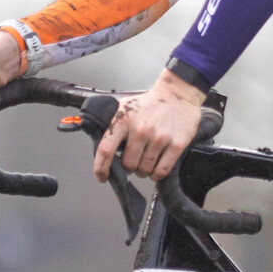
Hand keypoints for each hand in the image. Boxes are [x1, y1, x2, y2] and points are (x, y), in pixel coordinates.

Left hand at [93, 69, 206, 183]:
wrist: (177, 94)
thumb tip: (94, 137)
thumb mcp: (124, 107)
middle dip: (129, 168)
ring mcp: (159, 138)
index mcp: (123, 121)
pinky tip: (155, 168)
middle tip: (133, 161)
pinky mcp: (176, 145)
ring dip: (143, 171)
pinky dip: (156, 174)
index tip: (102, 176)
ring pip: (145, 170)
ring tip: (146, 161)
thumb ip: (110, 124)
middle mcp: (140, 130)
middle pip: (128, 165)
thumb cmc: (150, 103)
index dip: (101, 168)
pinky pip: (161, 171)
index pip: (106, 150)